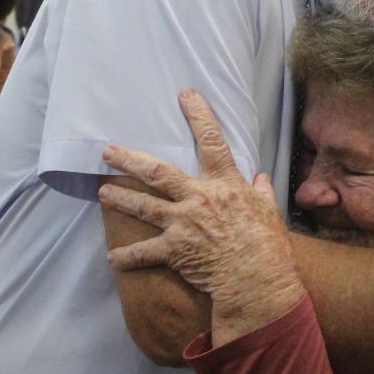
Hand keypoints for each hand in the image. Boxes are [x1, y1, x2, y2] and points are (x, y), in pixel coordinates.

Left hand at [99, 90, 301, 341]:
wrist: (256, 278)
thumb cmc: (268, 246)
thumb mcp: (270, 212)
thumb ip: (262, 193)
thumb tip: (262, 178)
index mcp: (224, 185)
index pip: (212, 142)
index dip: (199, 116)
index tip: (185, 95)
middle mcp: (198, 198)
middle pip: (158, 172)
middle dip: (130, 160)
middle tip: (108, 151)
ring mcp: (183, 223)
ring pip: (144, 206)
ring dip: (121, 198)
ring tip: (103, 192)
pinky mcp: (174, 249)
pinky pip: (145, 252)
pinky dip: (127, 256)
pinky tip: (112, 258)